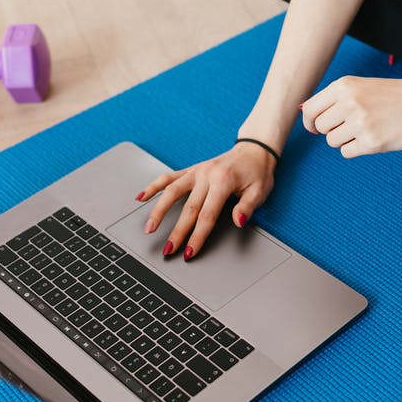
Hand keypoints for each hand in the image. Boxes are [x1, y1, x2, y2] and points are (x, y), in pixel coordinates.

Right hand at [134, 142, 276, 259]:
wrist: (254, 150)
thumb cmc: (257, 172)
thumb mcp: (260, 190)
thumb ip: (248, 206)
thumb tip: (238, 221)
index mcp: (223, 181)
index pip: (207, 215)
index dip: (197, 236)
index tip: (189, 251)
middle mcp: (206, 175)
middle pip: (187, 209)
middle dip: (177, 232)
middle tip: (168, 250)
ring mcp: (197, 171)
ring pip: (172, 192)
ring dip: (158, 211)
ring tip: (149, 228)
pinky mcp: (192, 170)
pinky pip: (169, 177)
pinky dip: (154, 186)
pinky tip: (141, 197)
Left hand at [300, 73, 401, 157]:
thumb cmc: (395, 96)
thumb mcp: (362, 86)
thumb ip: (335, 98)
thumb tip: (303, 110)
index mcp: (345, 86)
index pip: (310, 109)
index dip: (310, 122)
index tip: (316, 128)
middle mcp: (349, 102)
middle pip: (321, 127)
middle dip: (332, 131)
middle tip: (350, 128)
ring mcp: (360, 123)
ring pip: (332, 142)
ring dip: (345, 141)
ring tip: (365, 131)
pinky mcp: (371, 142)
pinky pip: (347, 153)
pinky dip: (356, 150)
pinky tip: (372, 139)